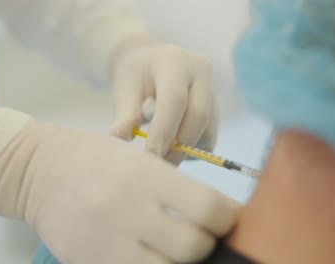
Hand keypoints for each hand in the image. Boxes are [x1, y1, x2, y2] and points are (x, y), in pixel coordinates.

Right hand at [0, 120, 238, 263]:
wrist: (38, 171)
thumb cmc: (95, 158)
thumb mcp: (138, 158)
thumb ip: (176, 189)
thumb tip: (220, 217)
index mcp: (143, 175)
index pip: (207, 208)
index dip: (229, 218)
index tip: (230, 218)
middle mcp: (126, 210)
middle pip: (192, 247)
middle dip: (207, 244)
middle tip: (202, 236)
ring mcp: (105, 243)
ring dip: (179, 261)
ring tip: (175, 248)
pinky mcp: (87, 263)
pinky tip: (149, 255)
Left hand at [110, 34, 217, 165]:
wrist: (151, 63)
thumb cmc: (135, 77)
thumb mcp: (125, 90)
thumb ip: (124, 115)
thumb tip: (118, 140)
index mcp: (175, 61)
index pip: (174, 100)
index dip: (164, 131)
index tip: (150, 156)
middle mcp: (201, 71)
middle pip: (198, 116)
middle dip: (178, 147)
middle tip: (157, 167)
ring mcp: (213, 89)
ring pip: (207, 130)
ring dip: (186, 150)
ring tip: (162, 156)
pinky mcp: (216, 107)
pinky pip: (210, 137)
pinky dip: (192, 149)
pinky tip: (172, 148)